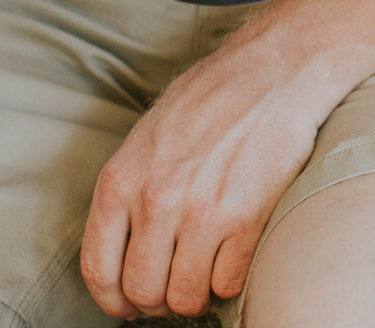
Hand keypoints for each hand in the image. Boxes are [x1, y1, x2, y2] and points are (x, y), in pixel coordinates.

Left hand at [80, 27, 331, 318]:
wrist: (275, 69)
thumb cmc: (214, 97)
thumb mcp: (148, 136)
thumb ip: (131, 191)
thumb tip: (126, 248)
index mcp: (121, 181)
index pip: (99, 270)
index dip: (114, 299)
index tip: (130, 304)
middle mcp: (155, 201)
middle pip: (143, 291)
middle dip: (159, 300)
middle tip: (177, 286)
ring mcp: (202, 213)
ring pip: (186, 297)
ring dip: (197, 293)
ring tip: (208, 272)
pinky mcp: (247, 218)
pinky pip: (229, 284)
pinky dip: (232, 279)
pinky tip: (236, 254)